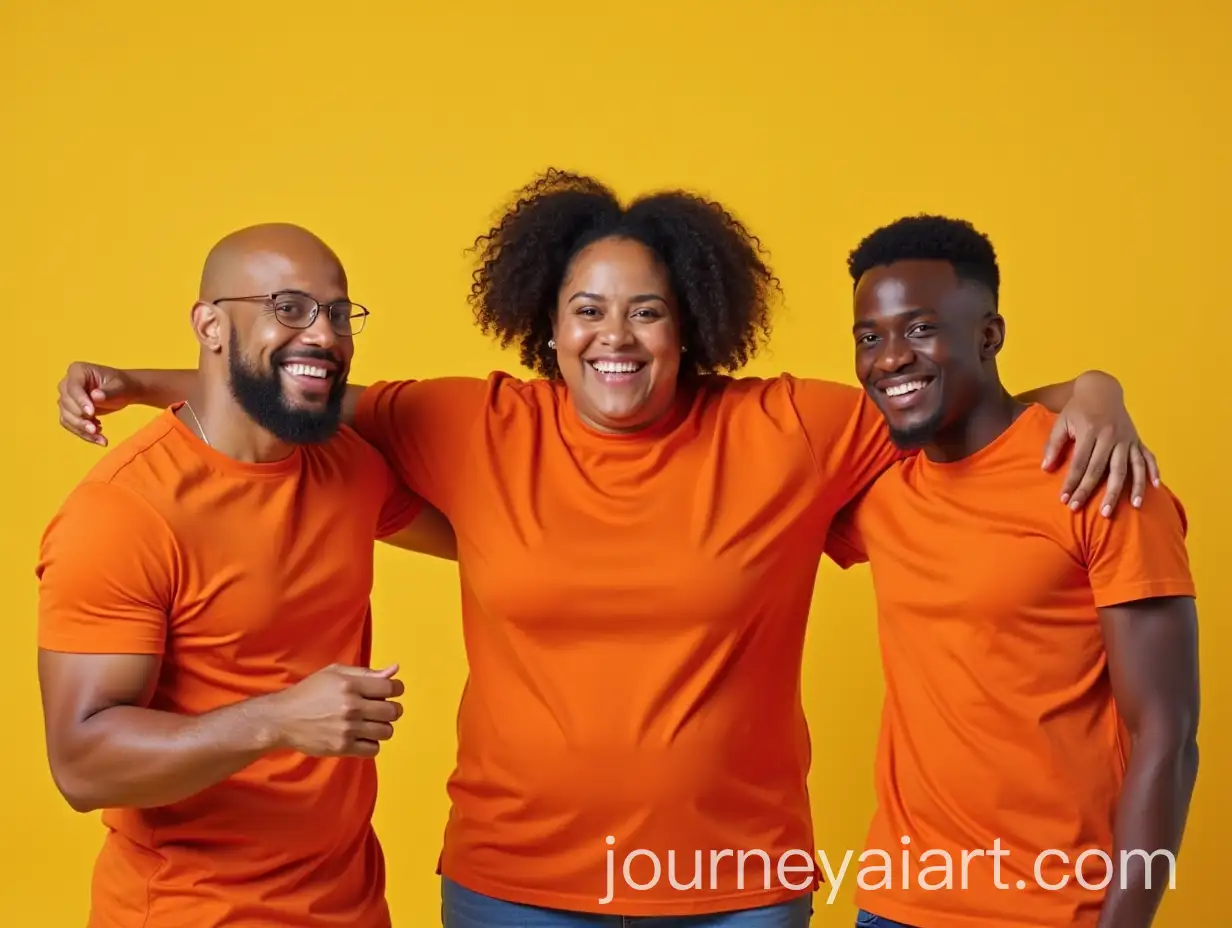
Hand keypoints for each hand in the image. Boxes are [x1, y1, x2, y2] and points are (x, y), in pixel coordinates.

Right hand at [58, 361, 133, 446]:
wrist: (123, 392)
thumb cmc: (122, 385)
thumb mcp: (119, 387)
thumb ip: (109, 392)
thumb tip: (95, 396)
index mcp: (78, 370)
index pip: (74, 388)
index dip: (80, 401)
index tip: (91, 413)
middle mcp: (67, 383)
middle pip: (66, 404)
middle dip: (80, 419)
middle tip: (95, 430)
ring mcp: (66, 398)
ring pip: (66, 417)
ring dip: (81, 430)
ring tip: (100, 438)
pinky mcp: (69, 411)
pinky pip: (70, 424)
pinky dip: (83, 433)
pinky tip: (98, 437)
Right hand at [265, 663, 404, 757]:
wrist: (283, 719)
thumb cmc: (310, 692)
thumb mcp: (335, 673)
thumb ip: (366, 673)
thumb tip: (395, 670)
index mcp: (350, 685)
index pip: (391, 687)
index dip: (396, 689)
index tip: (391, 692)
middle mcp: (351, 707)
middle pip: (393, 711)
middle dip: (392, 709)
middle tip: (381, 709)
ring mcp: (347, 729)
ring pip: (386, 731)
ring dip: (382, 727)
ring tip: (370, 724)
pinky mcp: (341, 747)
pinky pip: (373, 749)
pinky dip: (371, 744)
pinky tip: (362, 737)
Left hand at [1041, 372, 1160, 516]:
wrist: (1101, 390)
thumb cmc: (1077, 409)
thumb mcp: (1062, 422)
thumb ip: (1053, 445)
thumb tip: (1045, 468)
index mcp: (1091, 431)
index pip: (1080, 463)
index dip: (1072, 483)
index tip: (1065, 500)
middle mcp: (1111, 436)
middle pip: (1103, 470)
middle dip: (1094, 492)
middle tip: (1091, 512)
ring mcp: (1127, 439)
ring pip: (1128, 467)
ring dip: (1129, 488)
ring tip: (1130, 507)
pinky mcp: (1137, 439)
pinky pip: (1147, 457)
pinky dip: (1153, 471)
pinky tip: (1154, 487)